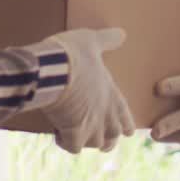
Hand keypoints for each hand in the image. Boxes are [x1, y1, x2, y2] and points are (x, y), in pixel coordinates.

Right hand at [41, 28, 135, 153]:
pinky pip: (72, 147)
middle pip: (112, 138)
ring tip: (76, 135)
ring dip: (86, 141)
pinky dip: (65, 142)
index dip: (126, 126)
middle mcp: (106, 115)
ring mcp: (91, 127)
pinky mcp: (74, 134)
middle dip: (106, 139)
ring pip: (94, 144)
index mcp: (112, 95)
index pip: (127, 118)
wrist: (53, 70)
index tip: (126, 131)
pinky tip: (58, 133)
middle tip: (97, 137)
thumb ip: (107, 40)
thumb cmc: (74, 54)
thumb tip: (122, 33)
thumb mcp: (92, 40)